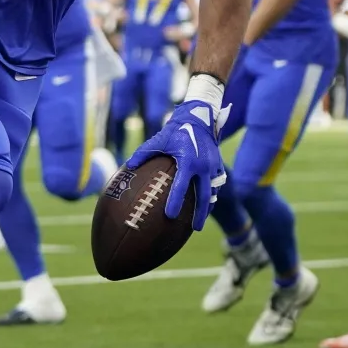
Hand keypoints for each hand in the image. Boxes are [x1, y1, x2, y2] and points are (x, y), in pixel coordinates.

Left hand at [126, 74, 228, 230]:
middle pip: (204, 196)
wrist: (199, 118)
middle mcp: (203, 167)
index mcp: (188, 161)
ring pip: (213, 192)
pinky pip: (217, 184)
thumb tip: (129, 166)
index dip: (176, 202)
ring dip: (208, 207)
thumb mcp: (158, 140)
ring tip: (200, 221)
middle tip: (194, 229)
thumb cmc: (176, 130)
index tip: (170, 216)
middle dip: (200, 214)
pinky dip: (212, 195)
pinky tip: (207, 205)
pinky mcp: (219, 165)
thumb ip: (143, 153)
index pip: (182, 187)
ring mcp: (214, 167)